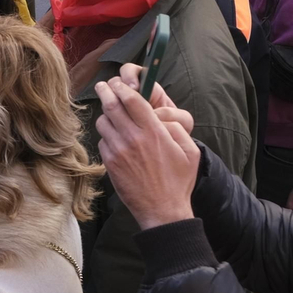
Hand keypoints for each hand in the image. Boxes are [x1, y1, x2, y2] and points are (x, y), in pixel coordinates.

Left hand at [93, 77, 199, 230]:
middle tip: (103, 85)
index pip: (133, 100)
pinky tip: (115, 139)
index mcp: (154, 132)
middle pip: (112, 105)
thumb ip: (176, 128)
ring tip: (111, 114)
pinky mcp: (109, 162)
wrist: (162, 209)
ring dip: (106, 115)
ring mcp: (118, 150)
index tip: (119, 83)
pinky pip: (102, 141)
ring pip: (103, 122)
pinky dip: (106, 136)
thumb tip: (160, 116)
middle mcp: (133, 138)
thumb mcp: (189, 151)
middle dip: (106, 91)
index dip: (124, 88)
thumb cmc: (178, 180)